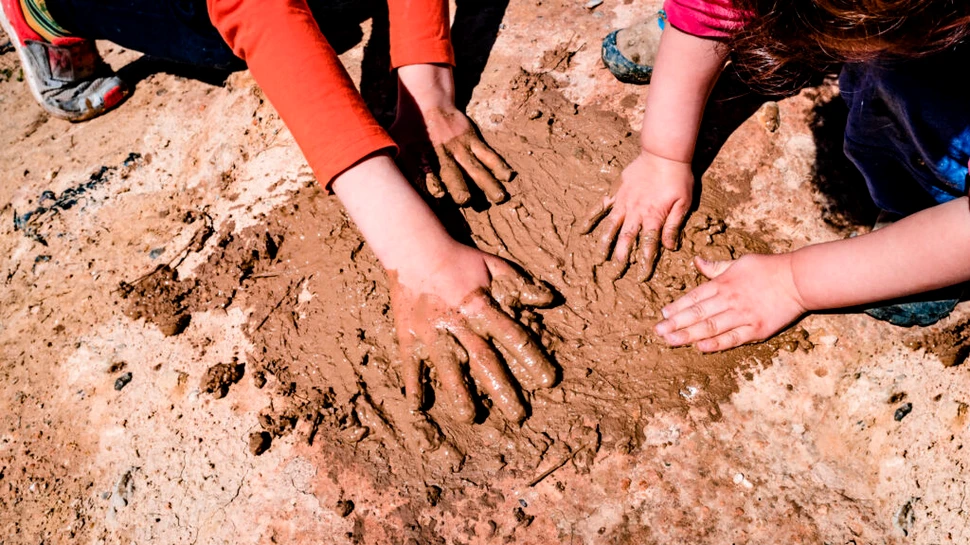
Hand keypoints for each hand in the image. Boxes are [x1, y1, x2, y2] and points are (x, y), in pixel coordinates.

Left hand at [391, 64, 512, 204]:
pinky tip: (508, 176)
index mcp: (422, 155)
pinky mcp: (472, 139)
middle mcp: (442, 152)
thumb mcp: (394, 143)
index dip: (430, 183)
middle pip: (453, 171)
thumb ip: (392, 163)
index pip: (426, 172)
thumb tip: (379, 184)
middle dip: (460, 186)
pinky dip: (497, 164)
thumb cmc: (407, 128)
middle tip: (467, 201)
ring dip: (487, 182)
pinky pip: (487, 153)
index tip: (436, 195)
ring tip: (498, 198)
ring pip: (475, 166)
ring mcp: (460, 146)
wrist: (426, 99)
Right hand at [391, 243, 556, 423]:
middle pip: (483, 361)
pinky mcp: (408, 337)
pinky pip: (411, 365)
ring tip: (470, 417)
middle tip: (518, 415)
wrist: (414, 249)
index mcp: (482, 307)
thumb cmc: (459, 259)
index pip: (513, 337)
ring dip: (459, 394)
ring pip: (448, 368)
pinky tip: (419, 407)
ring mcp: (432, 333)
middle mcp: (459, 324)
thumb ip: (521, 286)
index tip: (549, 381)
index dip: (532, 359)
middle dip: (502, 389)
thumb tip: (550, 299)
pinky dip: (414, 386)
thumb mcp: (494, 266)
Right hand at [581, 151, 693, 279]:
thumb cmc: (678, 178)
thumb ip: (674, 225)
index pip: (649, 245)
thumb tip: (669, 247)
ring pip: (611, 227)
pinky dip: (590, 218)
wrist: (664, 153)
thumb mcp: (684, 203)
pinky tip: (582, 230)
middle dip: (621, 259)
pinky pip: (600, 206)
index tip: (640, 278)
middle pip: (627, 240)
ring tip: (599, 259)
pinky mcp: (615, 191)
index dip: (644, 263)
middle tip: (615, 275)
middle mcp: (635, 213)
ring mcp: (623, 202)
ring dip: (605, 244)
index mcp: (654, 217)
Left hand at [655, 254, 807, 351]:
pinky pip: (733, 338)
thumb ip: (717, 266)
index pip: (695, 297)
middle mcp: (729, 300)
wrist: (798, 279)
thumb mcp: (739, 262)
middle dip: (675, 323)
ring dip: (688, 334)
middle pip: (697, 313)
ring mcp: (742, 315)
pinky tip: (700, 348)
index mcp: (723, 283)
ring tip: (671, 341)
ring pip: (710, 327)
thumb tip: (697, 261)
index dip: (678, 306)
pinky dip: (716, 344)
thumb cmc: (768, 268)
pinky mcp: (756, 329)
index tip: (664, 314)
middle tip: (658, 331)